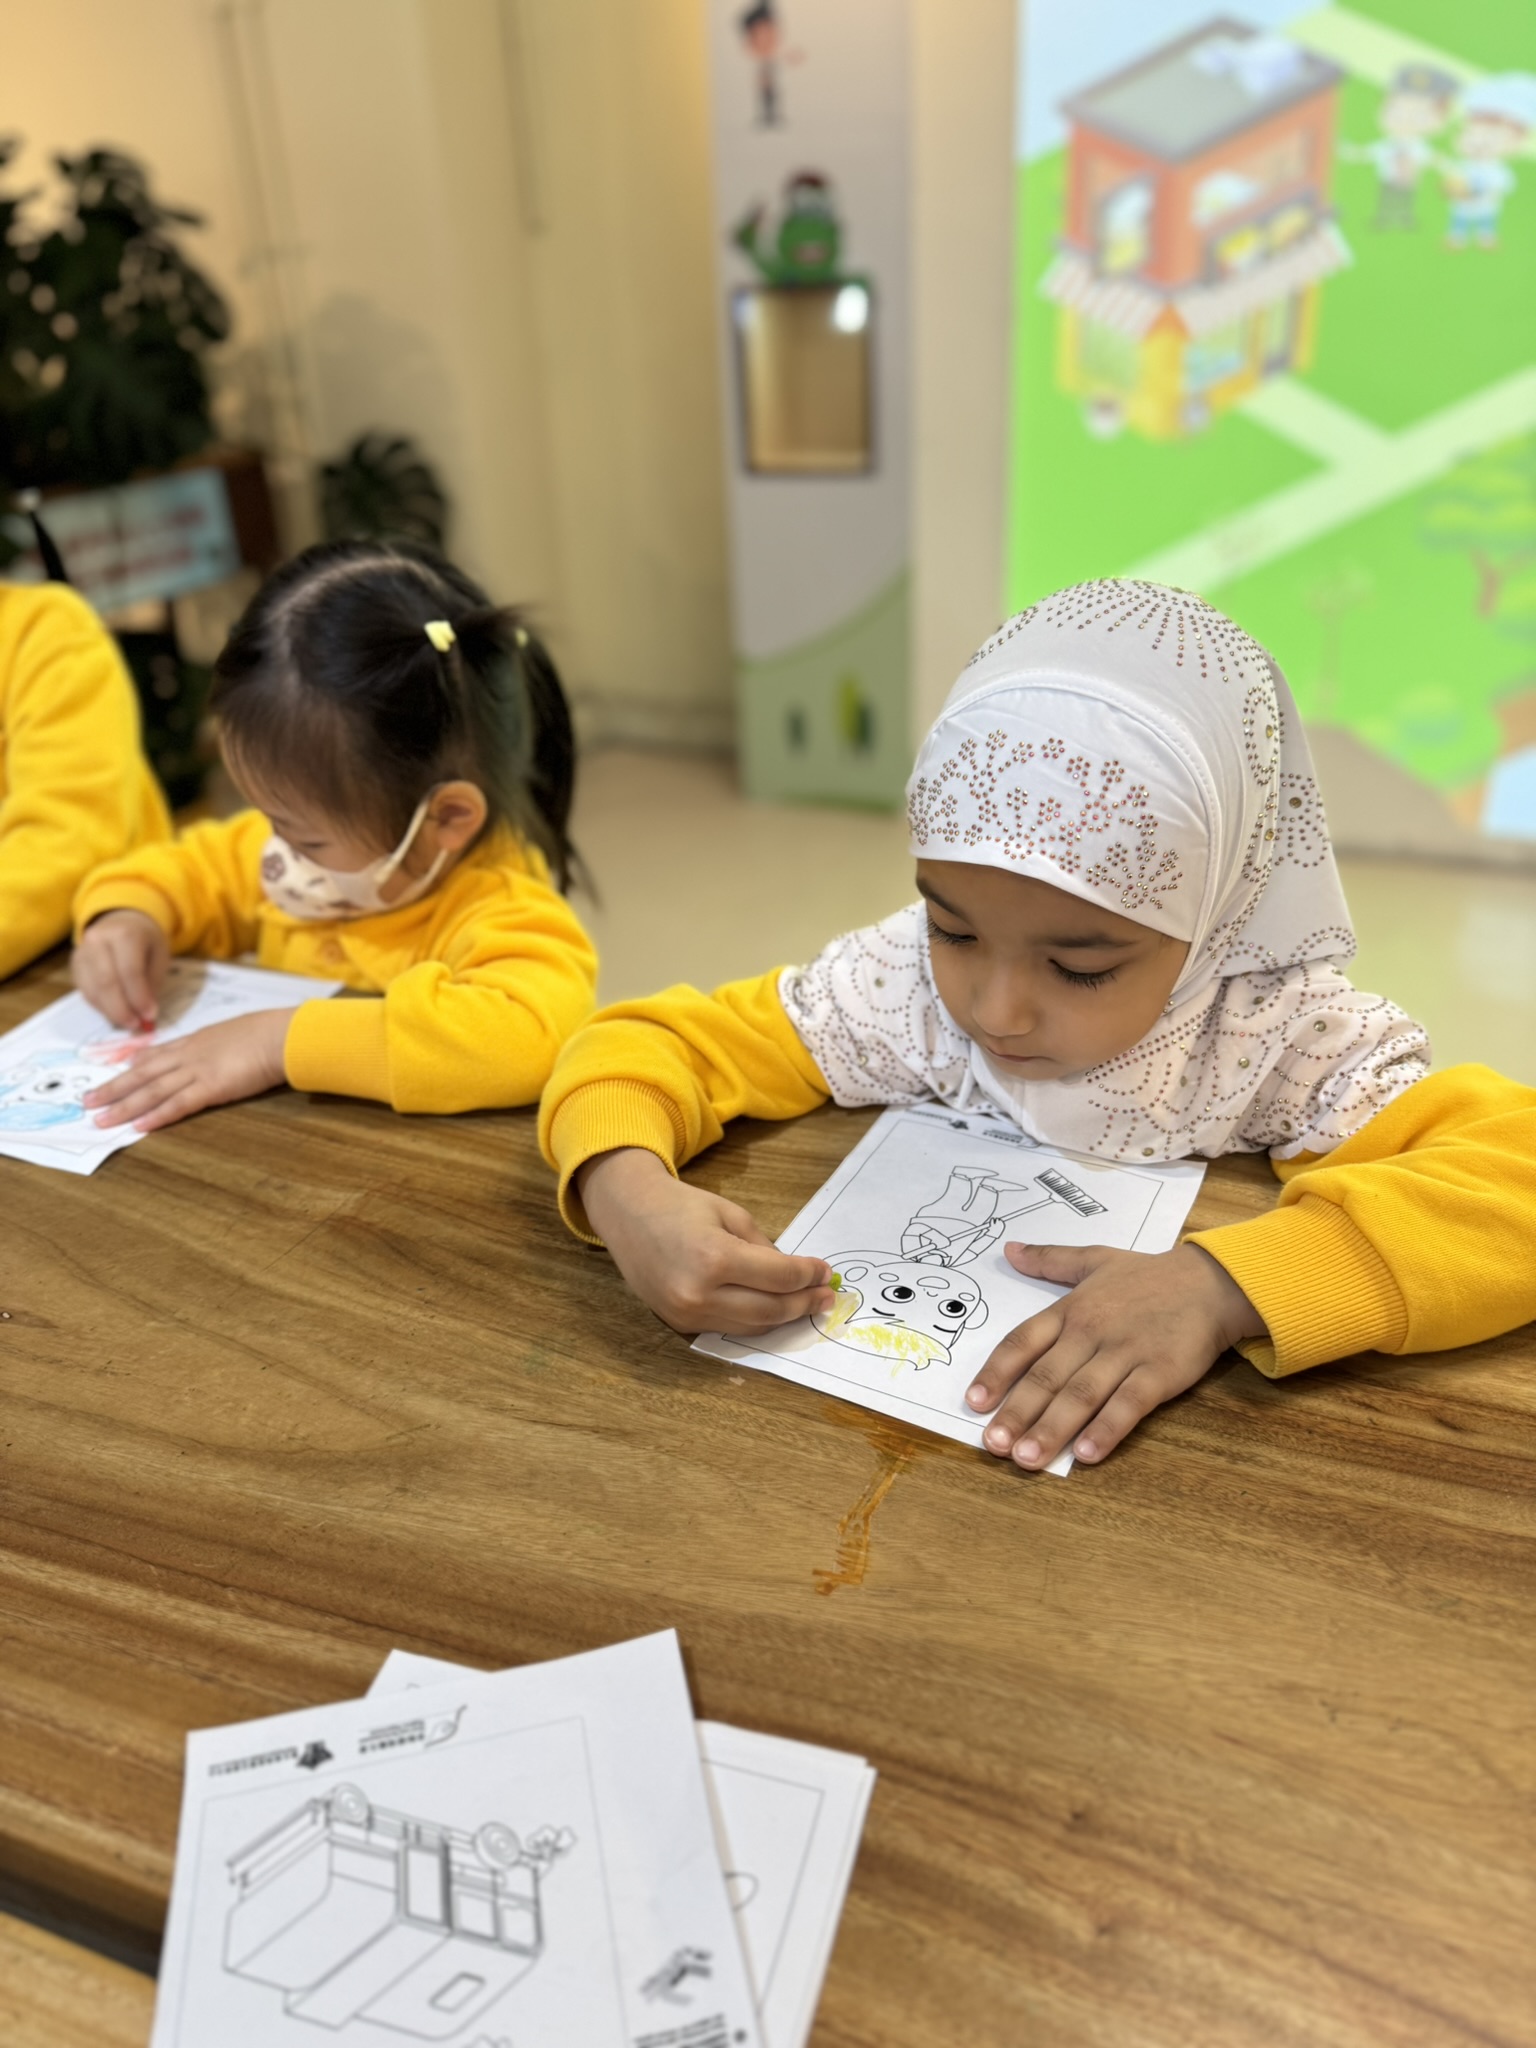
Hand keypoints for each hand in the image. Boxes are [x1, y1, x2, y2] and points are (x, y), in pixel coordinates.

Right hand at [72, 910, 169, 1030]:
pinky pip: (86, 992)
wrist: (121, 922)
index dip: (139, 998)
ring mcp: (82, 952)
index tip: (149, 1016)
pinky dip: (101, 1007)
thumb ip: (151, 984)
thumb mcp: (158, 956)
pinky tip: (115, 1012)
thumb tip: (145, 1015)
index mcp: (124, 933)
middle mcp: (97, 940)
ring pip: (93, 990)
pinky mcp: (75, 965)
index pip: (129, 971)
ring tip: (128, 1021)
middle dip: (122, 1009)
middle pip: (106, 983)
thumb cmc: (145, 941)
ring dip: (111, 1012)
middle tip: (136, 1025)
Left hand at [82, 1010, 296, 1132]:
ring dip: (124, 1106)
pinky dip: (156, 1115)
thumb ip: (226, 1042)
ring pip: (152, 1090)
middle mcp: (191, 1055)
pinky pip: (178, 1104)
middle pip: (144, 1073)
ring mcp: (199, 1071)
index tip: (118, 1072)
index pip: (160, 1054)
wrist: (284, 1035)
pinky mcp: (212, 1088)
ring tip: (101, 1119)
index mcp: (199, 1041)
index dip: (136, 1065)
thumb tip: (228, 1045)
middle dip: (114, 1088)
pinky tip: (138, 1126)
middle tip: (89, 1101)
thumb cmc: (273, 1033)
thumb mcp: (242, 1031)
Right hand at [577, 1147, 836, 1335]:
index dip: (808, 1275)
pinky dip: (754, 1320)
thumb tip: (795, 1276)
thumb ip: (764, 1247)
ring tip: (807, 1305)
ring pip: (751, 1326)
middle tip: (826, 1295)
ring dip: (784, 1317)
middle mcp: (699, 1293)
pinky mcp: (678, 1324)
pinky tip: (773, 1310)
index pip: (779, 1277)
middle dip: (803, 1303)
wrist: (627, 1215)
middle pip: (769, 1309)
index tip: (824, 1270)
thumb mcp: (730, 1214)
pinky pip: (728, 1327)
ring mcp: (686, 1314)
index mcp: (714, 1257)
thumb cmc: (681, 1207)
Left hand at [965, 1241, 1264, 1468]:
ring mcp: (1126, 1353)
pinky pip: (1129, 1404)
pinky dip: (1108, 1429)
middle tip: (992, 1445)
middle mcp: (1091, 1332)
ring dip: (1052, 1428)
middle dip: (1016, 1412)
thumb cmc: (1149, 1276)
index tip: (974, 1402)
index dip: (996, 1372)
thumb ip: (1049, 1260)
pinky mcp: (1160, 1372)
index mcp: (1071, 1309)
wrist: (1212, 1281)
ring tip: (1027, 1458)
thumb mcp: (1094, 1260)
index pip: (1023, 1341)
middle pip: (1046, 1376)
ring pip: (1081, 1394)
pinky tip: (1088, 1454)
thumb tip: (1009, 1250)